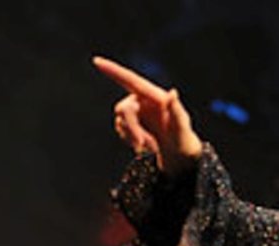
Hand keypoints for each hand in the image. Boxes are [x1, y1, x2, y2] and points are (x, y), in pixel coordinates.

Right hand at [92, 55, 202, 175]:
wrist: (177, 151)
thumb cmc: (182, 136)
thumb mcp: (182, 125)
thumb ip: (177, 109)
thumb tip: (173, 93)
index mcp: (153, 94)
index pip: (130, 80)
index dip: (113, 70)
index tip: (96, 61)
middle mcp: (140, 99)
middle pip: (123, 109)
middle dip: (132, 129)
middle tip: (143, 146)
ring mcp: (133, 110)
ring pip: (121, 122)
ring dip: (134, 137)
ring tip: (152, 146)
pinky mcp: (129, 121)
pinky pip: (120, 129)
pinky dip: (131, 140)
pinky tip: (144, 144)